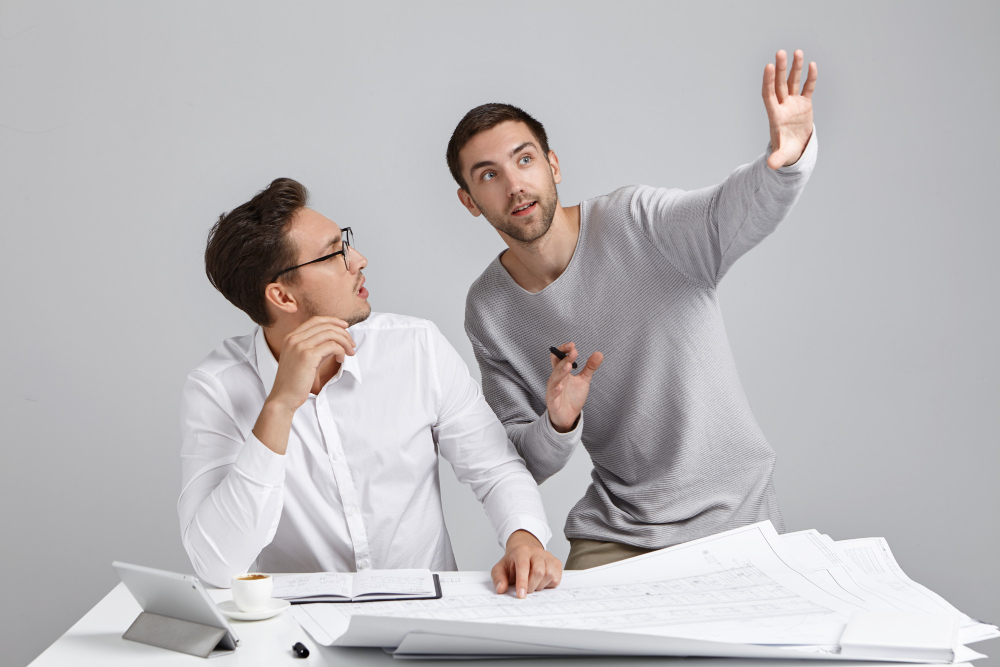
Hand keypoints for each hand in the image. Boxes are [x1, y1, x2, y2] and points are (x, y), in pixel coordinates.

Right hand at [268, 316, 355, 412]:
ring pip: (330, 334)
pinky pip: (332, 346)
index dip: (333, 321)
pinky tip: (341, 359)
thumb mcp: (304, 359)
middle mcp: (294, 338)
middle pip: (325, 325)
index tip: (345, 327)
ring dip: (345, 342)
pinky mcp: (308, 356)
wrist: (283, 398)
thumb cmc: (294, 382)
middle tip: (352, 344)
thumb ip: (317, 348)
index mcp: (291, 337)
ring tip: (349, 352)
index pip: (315, 320)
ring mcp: (300, 346)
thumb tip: (336, 342)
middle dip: (343, 333)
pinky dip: (341, 350)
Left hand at [491, 530, 562, 598]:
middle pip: (538, 572)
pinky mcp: (557, 563)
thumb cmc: (513, 562)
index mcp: (522, 551)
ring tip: (533, 584)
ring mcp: (548, 556)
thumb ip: (498, 578)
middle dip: (531, 586)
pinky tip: (541, 582)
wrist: (524, 552)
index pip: (523, 566)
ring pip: (549, 575)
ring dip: (540, 585)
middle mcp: (536, 552)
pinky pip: (556, 578)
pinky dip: (549, 584)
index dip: (522, 582)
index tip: (521, 595)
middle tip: (525, 590)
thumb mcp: (501, 568)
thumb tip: (501, 589)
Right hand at [547, 343, 602, 432]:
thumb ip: (589, 367)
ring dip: (560, 372)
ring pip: (554, 379)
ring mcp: (553, 390)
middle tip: (574, 352)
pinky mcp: (553, 402)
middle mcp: (556, 380)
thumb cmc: (573, 397)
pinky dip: (555, 390)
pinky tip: (560, 386)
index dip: (563, 350)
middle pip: (557, 366)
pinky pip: (552, 395)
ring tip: (568, 365)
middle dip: (565, 359)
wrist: (569, 416)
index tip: (573, 345)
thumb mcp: (584, 380)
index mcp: (561, 372)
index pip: (558, 357)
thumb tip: (599, 353)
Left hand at [762, 49, 817, 168]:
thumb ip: (777, 158)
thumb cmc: (786, 151)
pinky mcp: (805, 104)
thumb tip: (771, 166)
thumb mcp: (782, 155)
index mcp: (775, 115)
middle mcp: (783, 106)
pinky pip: (807, 88)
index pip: (769, 95)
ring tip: (797, 52)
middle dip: (780, 69)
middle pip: (780, 84)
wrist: (795, 149)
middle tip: (780, 52)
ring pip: (793, 82)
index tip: (768, 67)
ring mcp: (793, 103)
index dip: (768, 81)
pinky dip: (810, 78)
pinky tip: (812, 65)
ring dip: (795, 68)